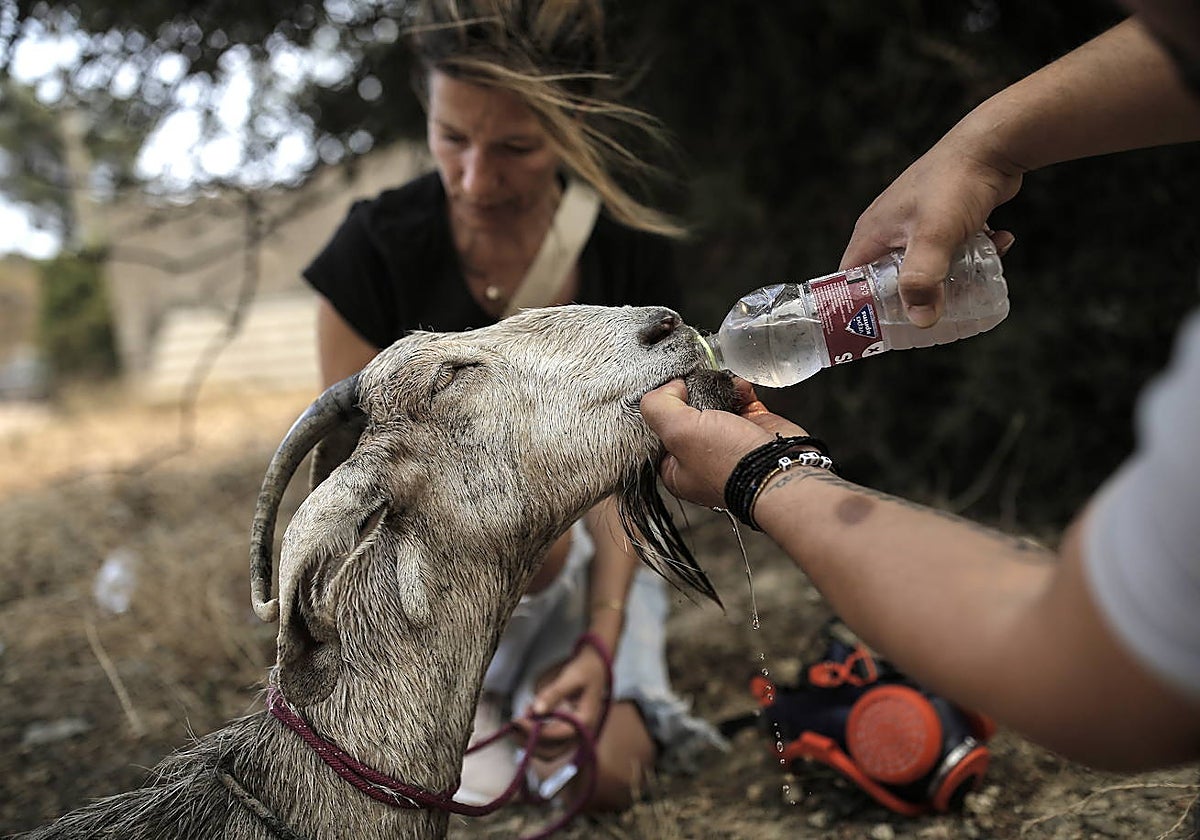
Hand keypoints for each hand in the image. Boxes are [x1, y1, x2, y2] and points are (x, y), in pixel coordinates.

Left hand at [514, 643, 607, 757]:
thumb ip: (553, 694)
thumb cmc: (584, 672)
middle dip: (529, 743)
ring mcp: (575, 736)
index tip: (517, 720)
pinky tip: (529, 716)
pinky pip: (550, 743)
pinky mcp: (568, 733)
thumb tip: (536, 711)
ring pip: (549, 751)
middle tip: (512, 727)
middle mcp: (581, 734)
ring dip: (531, 742)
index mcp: (585, 722)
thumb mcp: (569, 679)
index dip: (534, 731)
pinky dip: (536, 735)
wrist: (595, 670)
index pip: (556, 736)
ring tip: (518, 721)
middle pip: (551, 752)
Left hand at [640, 378, 807, 508]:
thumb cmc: (730, 463)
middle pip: (686, 414)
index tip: (666, 391)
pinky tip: (738, 386)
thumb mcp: (678, 432)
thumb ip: (660, 406)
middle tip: (695, 384)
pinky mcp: (751, 427)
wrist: (779, 468)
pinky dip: (739, 389)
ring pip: (713, 403)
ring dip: (716, 387)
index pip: (657, 432)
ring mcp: (727, 442)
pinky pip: (740, 399)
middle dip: (692, 393)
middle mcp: (700, 457)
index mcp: (676, 469)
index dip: (661, 408)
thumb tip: (670, 387)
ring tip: (720, 383)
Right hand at [839, 127, 1019, 326]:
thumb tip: (921, 321)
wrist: (994, 143)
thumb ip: (922, 279)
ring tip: (974, 283)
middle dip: (913, 299)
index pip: (850, 281)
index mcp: (872, 232)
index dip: (859, 309)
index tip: (880, 331)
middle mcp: (890, 228)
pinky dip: (973, 252)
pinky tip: (997, 245)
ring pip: (926, 266)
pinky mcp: (946, 217)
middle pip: (890, 279)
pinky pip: (953, 247)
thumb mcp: (934, 236)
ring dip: (950, 277)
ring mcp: (918, 222)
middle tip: (935, 316)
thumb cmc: (955, 184)